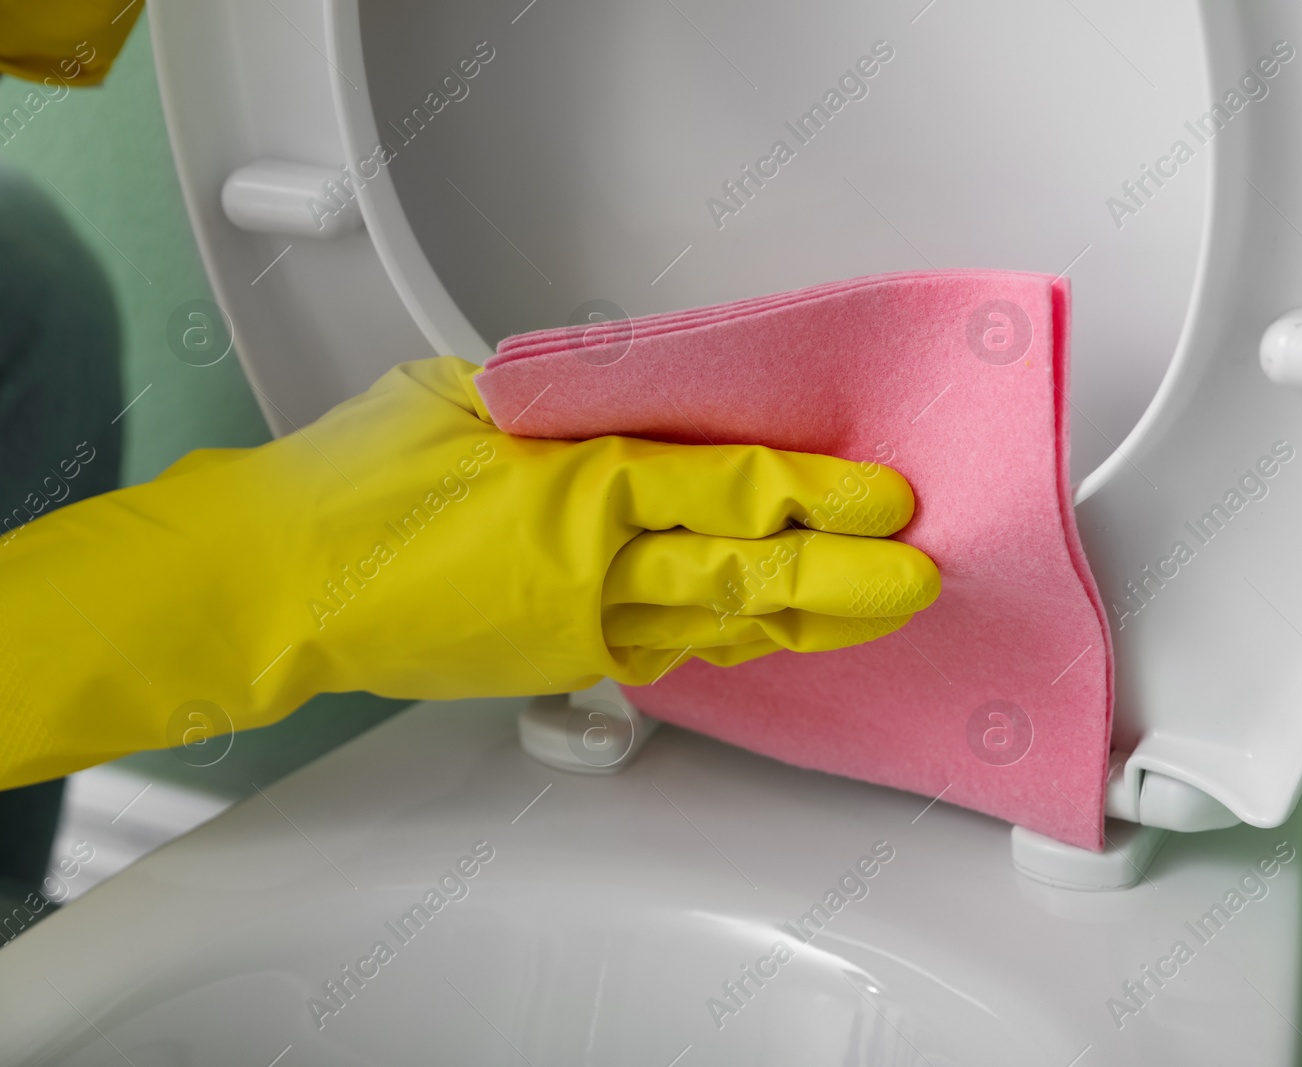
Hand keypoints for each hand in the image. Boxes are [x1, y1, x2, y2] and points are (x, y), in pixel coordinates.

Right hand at [0, 358, 938, 787]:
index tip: (884, 494)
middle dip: (849, 578)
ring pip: (726, 627)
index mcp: (578, 483)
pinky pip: (672, 649)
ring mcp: (583, 627)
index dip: (822, 495)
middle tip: (922, 574)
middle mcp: (595, 564)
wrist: (277, 587)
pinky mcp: (564, 663)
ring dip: (811, 621)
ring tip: (878, 614)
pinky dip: (736, 641)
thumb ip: (565, 400)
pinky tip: (779, 636)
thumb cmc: (354, 483)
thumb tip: (635, 396)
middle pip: (754, 574)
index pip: (735, 488)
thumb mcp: (464, 397)